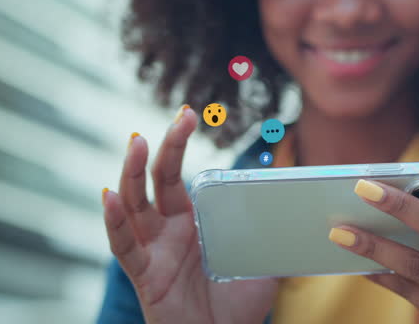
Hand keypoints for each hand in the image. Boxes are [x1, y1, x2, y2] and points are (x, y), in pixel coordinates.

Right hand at [102, 106, 278, 323]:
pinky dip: (113, 222)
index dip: (177, 145)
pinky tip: (109, 197)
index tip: (188, 114)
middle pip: (155, 181)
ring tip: (135, 142)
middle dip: (163, 147)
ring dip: (131, 173)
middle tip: (179, 116)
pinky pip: (123, 247)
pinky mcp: (145, 275)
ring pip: (133, 205)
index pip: (176, 175)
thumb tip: (308, 207)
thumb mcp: (262, 259)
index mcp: (188, 221)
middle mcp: (164, 231)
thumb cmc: (238, 306)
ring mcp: (152, 250)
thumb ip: (276, 232)